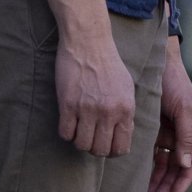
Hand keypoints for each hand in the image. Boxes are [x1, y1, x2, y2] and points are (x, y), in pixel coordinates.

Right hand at [55, 18, 138, 159]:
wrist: (88, 41)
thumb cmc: (108, 62)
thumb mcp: (126, 87)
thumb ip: (125, 112)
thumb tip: (122, 133)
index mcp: (125, 109)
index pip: (121, 148)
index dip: (112, 151)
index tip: (105, 144)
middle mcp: (108, 112)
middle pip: (100, 151)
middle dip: (95, 149)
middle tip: (91, 138)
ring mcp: (87, 109)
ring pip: (82, 145)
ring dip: (80, 141)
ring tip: (79, 129)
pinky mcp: (68, 104)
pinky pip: (65, 133)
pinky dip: (66, 132)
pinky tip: (69, 121)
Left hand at [146, 38, 191, 191]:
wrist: (158, 64)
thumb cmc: (175, 84)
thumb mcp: (184, 109)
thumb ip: (185, 136)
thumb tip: (186, 165)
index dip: (184, 179)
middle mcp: (184, 135)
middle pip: (178, 167)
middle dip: (168, 184)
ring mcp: (169, 134)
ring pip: (164, 164)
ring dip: (158, 180)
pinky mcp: (154, 131)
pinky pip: (152, 154)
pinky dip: (148, 168)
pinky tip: (140, 179)